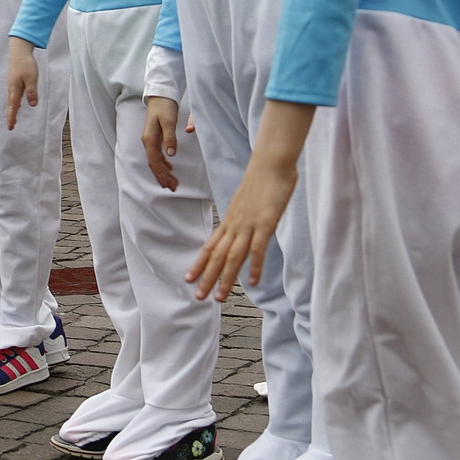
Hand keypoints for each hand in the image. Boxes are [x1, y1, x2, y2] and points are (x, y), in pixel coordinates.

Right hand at [6, 37, 37, 130]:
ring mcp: (12, 84)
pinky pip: (12, 95)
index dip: (11, 117)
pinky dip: (13, 102)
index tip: (10, 127)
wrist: (19, 50)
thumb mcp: (32, 78)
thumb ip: (32, 92)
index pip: (12, 107)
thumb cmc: (26, 64)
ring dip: (11, 110)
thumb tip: (32, 104)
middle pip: (10, 105)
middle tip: (10, 126)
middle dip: (10, 116)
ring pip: (11, 100)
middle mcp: (11, 88)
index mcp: (15, 89)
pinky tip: (16, 104)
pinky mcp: (14, 81)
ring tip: (12, 119)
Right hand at [143, 97, 180, 190]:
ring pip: (155, 161)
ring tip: (172, 182)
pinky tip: (170, 168)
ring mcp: (150, 140)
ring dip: (163, 172)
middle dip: (162, 177)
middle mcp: (147, 141)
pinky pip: (157, 155)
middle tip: (173, 188)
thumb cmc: (164, 107)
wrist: (160, 96)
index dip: (161, 175)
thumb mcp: (169, 121)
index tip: (168, 185)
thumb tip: (171, 155)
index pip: (154, 162)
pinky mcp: (154, 137)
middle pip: (154, 164)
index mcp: (149, 139)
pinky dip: (163, 164)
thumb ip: (170, 138)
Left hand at [187, 152, 297, 301]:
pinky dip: (254, 266)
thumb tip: (246, 226)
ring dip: (226, 278)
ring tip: (219, 298)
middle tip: (198, 297)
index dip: (199, 263)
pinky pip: (258, 248)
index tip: (189, 279)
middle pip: (218, 255)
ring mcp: (249, 224)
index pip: (210, 245)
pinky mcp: (265, 222)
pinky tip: (251, 282)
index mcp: (230, 219)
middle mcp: (235, 224)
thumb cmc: (262, 178)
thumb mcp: (249, 201)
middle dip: (207, 277)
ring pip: (233, 256)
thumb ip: (246, 215)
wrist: (270, 161)